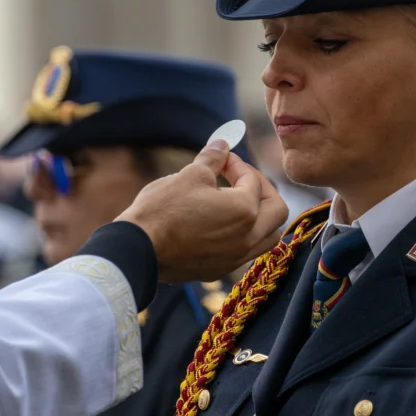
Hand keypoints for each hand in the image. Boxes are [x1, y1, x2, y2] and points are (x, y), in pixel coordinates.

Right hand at [117, 139, 287, 282]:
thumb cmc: (163, 209)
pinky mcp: (219, 270)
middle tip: (242, 179)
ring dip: (261, 217)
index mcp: (245, 210)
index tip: (222, 159)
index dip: (237, 165)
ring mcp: (235, 258)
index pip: (253, 181)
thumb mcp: (189, 175)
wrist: (138, 248)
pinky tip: (223, 226)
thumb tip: (222, 145)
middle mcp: (247, 238)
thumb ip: (213, 159)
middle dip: (263, 190)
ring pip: (267, 237)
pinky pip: (246, 252)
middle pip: (277, 211)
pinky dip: (244, 236)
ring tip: (240, 204)